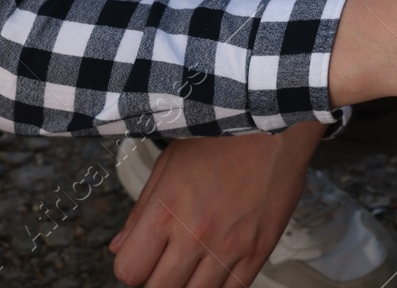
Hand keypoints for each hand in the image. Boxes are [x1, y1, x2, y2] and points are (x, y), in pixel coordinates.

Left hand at [108, 122, 322, 287]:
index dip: (132, 265)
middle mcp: (195, 234)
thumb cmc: (222, 136)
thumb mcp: (169, 163)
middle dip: (157, 278)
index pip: (129, 271)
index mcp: (166, 210)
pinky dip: (219, 287)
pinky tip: (217, 267)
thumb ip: (142, 210)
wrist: (276, 124)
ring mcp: (229, 246)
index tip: (142, 255)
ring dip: (188, 284)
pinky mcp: (258, 251)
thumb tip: (120, 246)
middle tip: (167, 261)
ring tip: (193, 263)